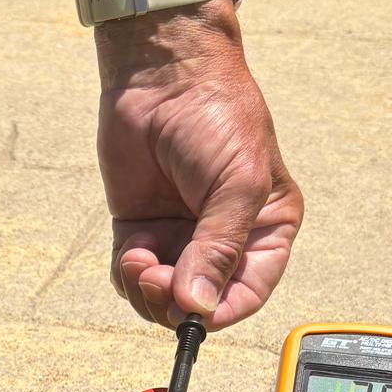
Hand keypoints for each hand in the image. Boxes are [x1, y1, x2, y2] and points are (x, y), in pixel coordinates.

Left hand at [95, 3, 302, 330]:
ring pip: (162, 296)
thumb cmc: (218, 117)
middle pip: (199, 302)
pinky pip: (131, 275)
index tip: (194, 316)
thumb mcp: (237, 184)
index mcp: (264, 231)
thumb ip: (218, 248)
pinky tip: (130, 250)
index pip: (247, 294)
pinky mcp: (140, 227)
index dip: (221, 312)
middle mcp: (222, 240)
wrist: (163, 74)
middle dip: (175, 302)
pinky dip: (127, 276)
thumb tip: (198, 307)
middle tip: (157, 279)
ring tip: (139, 259)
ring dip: (148, 291)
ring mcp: (179, 236)